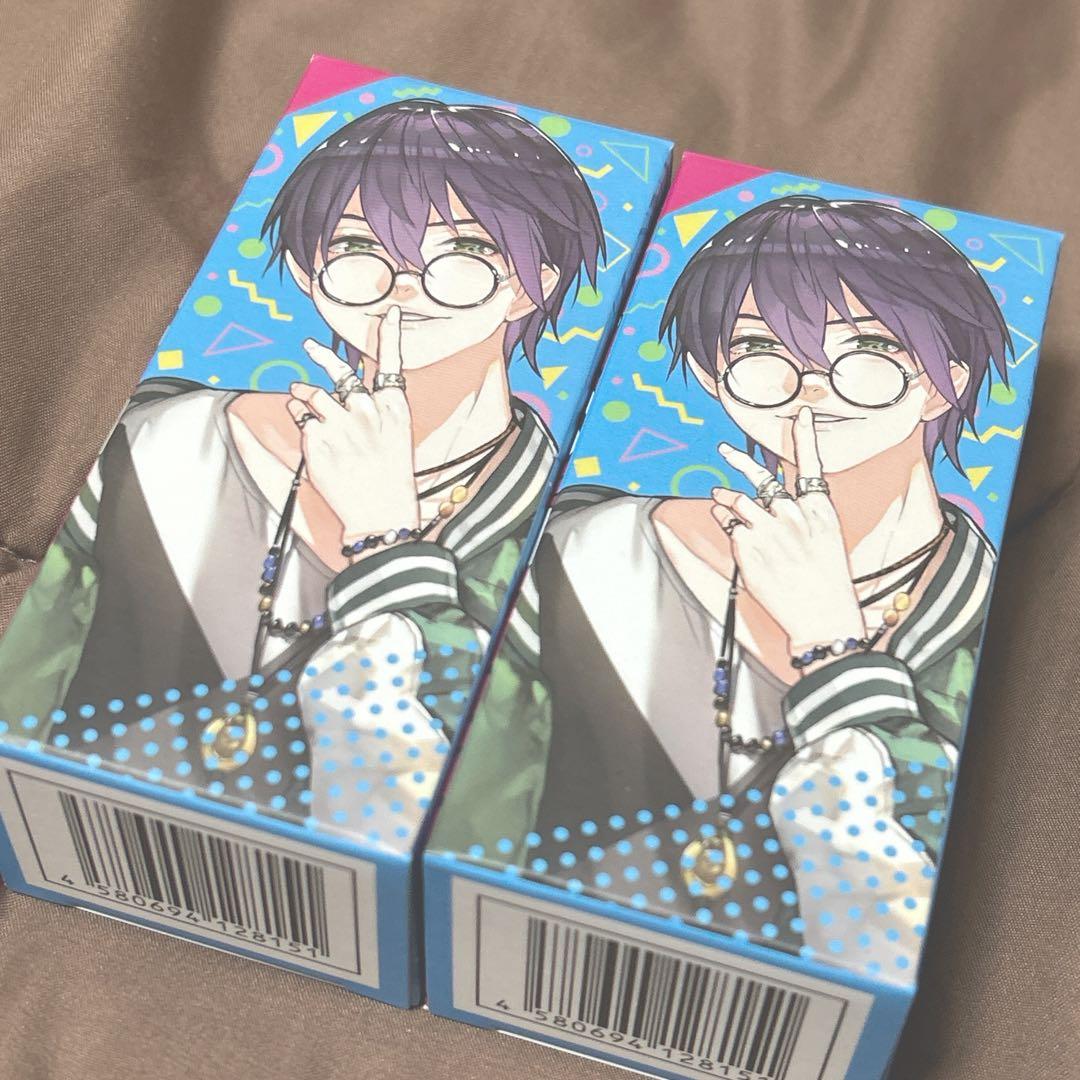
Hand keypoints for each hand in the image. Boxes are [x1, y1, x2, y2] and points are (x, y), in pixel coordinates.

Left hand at [286, 307, 419, 546]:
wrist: (380, 512)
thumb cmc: (391, 477)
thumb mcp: (395, 437)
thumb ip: (374, 410)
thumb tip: (342, 392)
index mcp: (394, 408)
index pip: (392, 362)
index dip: (391, 335)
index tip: (390, 313)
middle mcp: (368, 410)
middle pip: (340, 372)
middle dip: (322, 356)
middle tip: (309, 345)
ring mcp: (341, 423)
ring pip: (313, 393)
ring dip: (303, 392)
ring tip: (298, 393)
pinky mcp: (317, 438)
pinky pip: (302, 417)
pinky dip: (301, 419)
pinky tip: (309, 431)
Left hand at [710, 407, 865, 654]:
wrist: (822, 615)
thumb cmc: (826, 581)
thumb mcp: (825, 539)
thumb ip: (802, 515)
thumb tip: (770, 501)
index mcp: (819, 509)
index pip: (811, 463)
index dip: (804, 435)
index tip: (799, 413)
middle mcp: (794, 514)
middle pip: (762, 478)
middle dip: (739, 460)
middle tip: (724, 448)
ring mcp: (769, 529)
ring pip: (739, 500)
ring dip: (726, 495)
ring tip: (718, 493)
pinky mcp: (748, 545)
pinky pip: (729, 525)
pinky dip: (724, 521)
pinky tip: (724, 522)